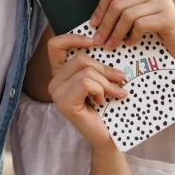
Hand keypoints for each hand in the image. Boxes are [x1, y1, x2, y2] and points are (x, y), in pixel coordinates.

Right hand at [46, 31, 127, 149]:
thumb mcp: (101, 79)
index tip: (93, 42)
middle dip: (105, 69)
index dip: (73, 38)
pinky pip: (86, 83)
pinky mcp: (64, 103)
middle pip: (80, 58)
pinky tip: (102, 101)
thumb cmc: (106, 109)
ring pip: (86, 71)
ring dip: (106, 82)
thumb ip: (96, 65)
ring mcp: (57, 93)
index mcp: (61, 73)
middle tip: (120, 79)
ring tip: (115, 93)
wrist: (108, 137)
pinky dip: (100, 90)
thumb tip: (107, 45)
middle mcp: (54, 82)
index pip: (55, 45)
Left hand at [88, 0, 174, 58]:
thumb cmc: (148, 33)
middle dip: (105, 25)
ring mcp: (165, 2)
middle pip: (118, 4)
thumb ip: (117, 10)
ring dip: (116, 33)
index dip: (99, 9)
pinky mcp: (170, 17)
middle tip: (99, 40)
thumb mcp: (131, 17)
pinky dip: (132, 36)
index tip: (93, 25)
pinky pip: (141, 25)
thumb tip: (93, 20)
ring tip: (111, 45)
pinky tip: (130, 43)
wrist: (174, 51)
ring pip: (128, 15)